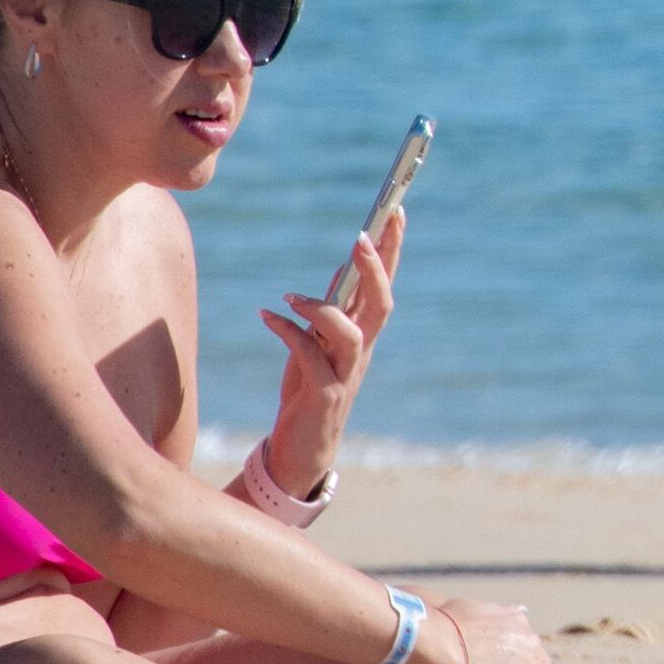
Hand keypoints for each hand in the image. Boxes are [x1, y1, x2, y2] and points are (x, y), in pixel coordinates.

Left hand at [252, 208, 399, 500]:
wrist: (300, 452)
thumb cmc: (308, 393)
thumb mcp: (319, 345)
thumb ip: (332, 312)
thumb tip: (338, 273)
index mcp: (363, 336)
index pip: (385, 286)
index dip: (392, 250)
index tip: (396, 211)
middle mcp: (361, 353)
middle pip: (382, 304)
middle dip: (376, 269)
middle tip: (363, 235)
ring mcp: (345, 375)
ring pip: (353, 334)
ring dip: (326, 308)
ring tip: (291, 295)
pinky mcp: (323, 396)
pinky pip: (309, 357)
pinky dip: (289, 332)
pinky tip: (267, 316)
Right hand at [415, 592, 573, 663]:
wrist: (439, 648)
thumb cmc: (440, 630)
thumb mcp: (462, 611)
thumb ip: (481, 615)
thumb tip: (489, 613)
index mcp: (513, 620)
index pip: (524, 641)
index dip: (516, 658)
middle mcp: (530, 638)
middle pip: (537, 659)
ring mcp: (537, 662)